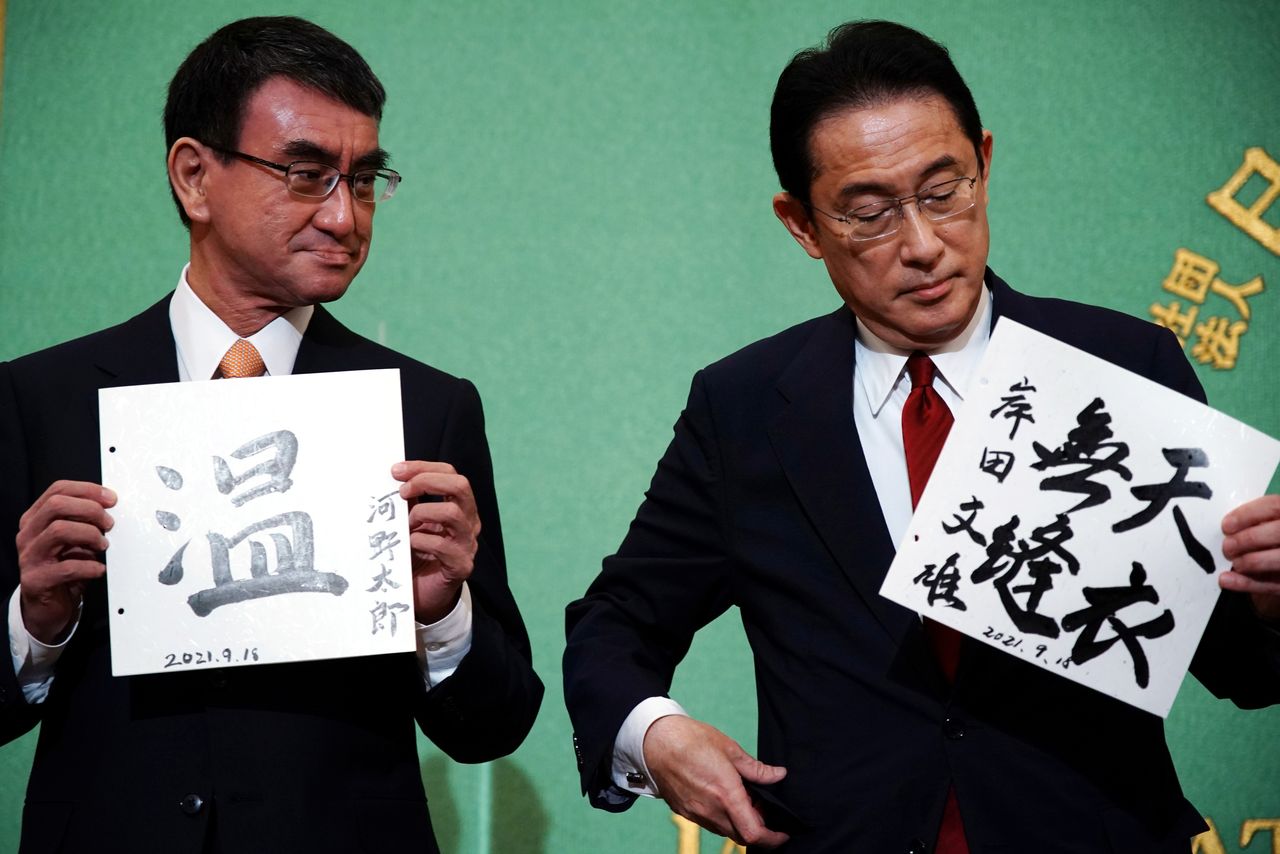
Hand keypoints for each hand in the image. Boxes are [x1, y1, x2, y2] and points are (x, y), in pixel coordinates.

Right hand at [16, 480, 115, 643]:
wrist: (47, 606)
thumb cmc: (64, 567)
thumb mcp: (74, 540)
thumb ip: (84, 521)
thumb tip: (110, 505)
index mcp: (35, 519)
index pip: (57, 490)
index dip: (87, 490)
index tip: (111, 499)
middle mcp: (28, 535)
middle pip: (57, 506)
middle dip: (90, 510)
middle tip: (109, 524)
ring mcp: (28, 557)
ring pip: (59, 531)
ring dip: (90, 535)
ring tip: (104, 546)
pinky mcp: (35, 581)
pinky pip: (67, 567)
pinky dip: (90, 566)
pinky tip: (99, 569)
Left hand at [391, 461, 480, 623]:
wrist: (425, 596)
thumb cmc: (417, 556)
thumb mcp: (411, 523)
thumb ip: (408, 503)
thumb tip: (392, 479)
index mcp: (458, 507)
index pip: (450, 474)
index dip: (424, 468)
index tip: (396, 471)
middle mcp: (468, 522)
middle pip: (460, 486)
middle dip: (427, 481)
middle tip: (402, 491)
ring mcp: (467, 544)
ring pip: (453, 513)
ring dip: (422, 513)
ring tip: (406, 525)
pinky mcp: (460, 566)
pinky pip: (443, 546)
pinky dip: (421, 541)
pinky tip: (409, 546)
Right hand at [643, 715, 788, 848]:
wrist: (655, 741)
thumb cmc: (691, 740)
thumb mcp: (730, 749)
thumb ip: (756, 769)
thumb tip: (777, 775)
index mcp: (726, 794)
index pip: (754, 833)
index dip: (772, 839)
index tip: (782, 833)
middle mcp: (711, 810)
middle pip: (741, 836)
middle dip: (757, 827)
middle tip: (760, 805)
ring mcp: (696, 813)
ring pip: (725, 830)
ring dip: (739, 822)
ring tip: (741, 797)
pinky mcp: (684, 811)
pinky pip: (709, 823)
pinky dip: (722, 817)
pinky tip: (721, 797)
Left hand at [1221, 495, 1279, 620]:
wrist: (1278, 558)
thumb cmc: (1268, 535)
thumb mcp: (1266, 522)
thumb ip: (1254, 520)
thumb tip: (1225, 525)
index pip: (1274, 506)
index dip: (1248, 514)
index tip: (1226, 525)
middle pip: (1278, 532)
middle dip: (1248, 539)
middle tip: (1227, 546)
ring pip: (1279, 559)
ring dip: (1250, 561)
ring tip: (1233, 562)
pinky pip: (1273, 585)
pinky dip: (1247, 583)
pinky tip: (1226, 580)